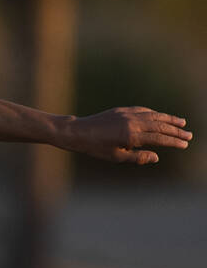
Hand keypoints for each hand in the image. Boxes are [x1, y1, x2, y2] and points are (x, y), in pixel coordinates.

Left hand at [68, 107, 191, 164]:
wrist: (78, 132)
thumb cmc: (95, 148)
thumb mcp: (116, 157)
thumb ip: (137, 157)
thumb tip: (156, 157)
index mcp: (132, 136)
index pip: (159, 139)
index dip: (173, 142)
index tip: (184, 144)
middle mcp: (133, 122)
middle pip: (160, 126)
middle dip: (176, 131)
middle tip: (189, 135)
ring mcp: (128, 114)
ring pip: (154, 116)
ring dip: (169, 119)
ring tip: (182, 123)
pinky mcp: (123, 110)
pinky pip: (144, 110)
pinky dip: (155, 113)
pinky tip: (161, 116)